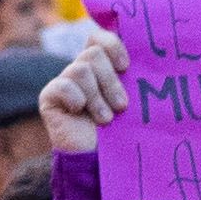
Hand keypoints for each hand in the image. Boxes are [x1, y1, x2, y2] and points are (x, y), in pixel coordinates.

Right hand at [42, 21, 128, 154]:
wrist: (102, 162)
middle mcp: (81, 70)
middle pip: (93, 53)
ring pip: (81, 69)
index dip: (113, 45)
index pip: (99, 37)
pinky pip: (62, 85)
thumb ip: (135, 77)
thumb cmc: (124, 132)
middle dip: (110, 81)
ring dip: (97, 98)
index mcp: (102, 66)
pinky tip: (79, 114)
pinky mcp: (49, 97)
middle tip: (121, 105)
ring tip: (105, 119)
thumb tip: (151, 55)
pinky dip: (76, 100)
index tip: (126, 67)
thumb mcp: (134, 100)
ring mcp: (64, 82)